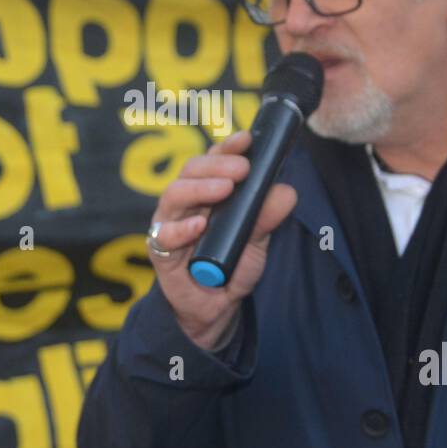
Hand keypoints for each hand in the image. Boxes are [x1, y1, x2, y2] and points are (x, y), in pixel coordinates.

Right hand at [147, 129, 296, 349]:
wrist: (214, 308)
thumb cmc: (230, 266)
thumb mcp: (256, 241)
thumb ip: (267, 216)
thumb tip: (285, 191)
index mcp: (208, 192)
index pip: (213, 161)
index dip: (227, 147)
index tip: (246, 139)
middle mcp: (187, 203)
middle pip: (191, 170)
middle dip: (217, 164)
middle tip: (242, 169)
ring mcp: (170, 224)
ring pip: (174, 195)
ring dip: (199, 188)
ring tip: (224, 189)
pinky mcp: (160, 251)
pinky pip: (164, 235)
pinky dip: (182, 229)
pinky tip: (199, 227)